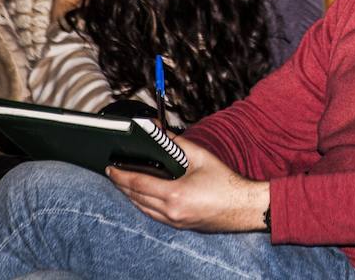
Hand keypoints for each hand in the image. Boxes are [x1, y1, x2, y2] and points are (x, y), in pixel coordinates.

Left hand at [106, 137, 269, 231]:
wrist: (244, 206)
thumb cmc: (225, 181)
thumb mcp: (199, 156)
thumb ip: (175, 142)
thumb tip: (157, 129)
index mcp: (174, 194)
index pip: (137, 184)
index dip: (121, 175)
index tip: (110, 167)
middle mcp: (171, 211)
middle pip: (136, 198)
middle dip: (122, 185)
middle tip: (113, 173)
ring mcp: (175, 221)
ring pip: (143, 209)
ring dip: (131, 196)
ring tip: (124, 183)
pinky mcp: (180, 226)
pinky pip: (154, 216)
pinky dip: (144, 205)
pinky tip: (143, 196)